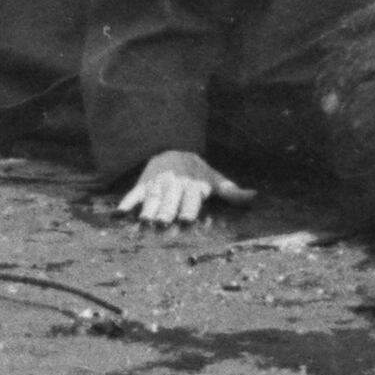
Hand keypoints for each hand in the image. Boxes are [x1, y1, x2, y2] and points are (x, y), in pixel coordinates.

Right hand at [113, 151, 252, 227]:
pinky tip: (119, 215)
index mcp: (193, 186)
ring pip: (152, 200)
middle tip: (160, 225)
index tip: (184, 221)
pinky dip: (126, 203)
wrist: (174, 149)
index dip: (187, 210)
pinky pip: (134, 194)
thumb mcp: (216, 180)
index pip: (190, 201)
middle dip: (165, 213)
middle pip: (170, 203)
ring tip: (143, 223)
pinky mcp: (144, 184)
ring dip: (147, 211)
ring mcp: (158, 185)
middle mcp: (175, 185)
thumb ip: (233, 192)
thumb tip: (255, 196)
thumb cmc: (198, 172)